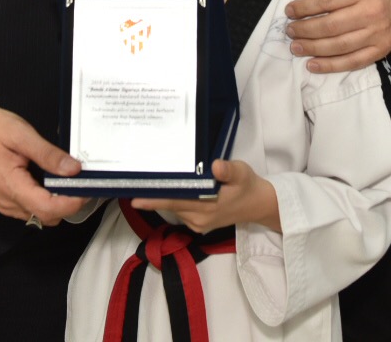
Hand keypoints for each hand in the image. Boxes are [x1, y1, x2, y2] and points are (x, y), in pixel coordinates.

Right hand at [0, 108, 86, 225]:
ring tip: (69, 180)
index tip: (87, 188)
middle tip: (82, 181)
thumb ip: (48, 154)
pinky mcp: (6, 200)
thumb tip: (73, 169)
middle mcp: (7, 201)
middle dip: (69, 203)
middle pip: (47, 216)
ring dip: (58, 203)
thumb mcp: (21, 134)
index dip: (72, 203)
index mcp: (10, 186)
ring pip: (40, 216)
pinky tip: (52, 182)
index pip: (48, 208)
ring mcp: (5, 203)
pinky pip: (31, 209)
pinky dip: (46, 200)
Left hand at [132, 159, 278, 233]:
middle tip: (132, 184)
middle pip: (170, 205)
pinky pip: (180, 211)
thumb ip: (228, 170)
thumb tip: (215, 166)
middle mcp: (199, 218)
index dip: (155, 199)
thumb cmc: (247, 186)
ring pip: (174, 209)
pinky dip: (173, 201)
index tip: (135, 198)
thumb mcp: (242, 172)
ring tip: (148, 182)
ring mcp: (198, 223)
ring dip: (162, 197)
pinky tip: (168, 189)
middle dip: (152, 196)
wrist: (258, 205)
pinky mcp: (198, 224)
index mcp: (207, 206)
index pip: (175, 201)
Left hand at [284, 0, 390, 71]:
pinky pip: (353, 62)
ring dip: (313, 48)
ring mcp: (378, 33)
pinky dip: (331, 66)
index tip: (289, 11)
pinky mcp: (381, 49)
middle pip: (331, 26)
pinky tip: (313, 64)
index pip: (328, 0)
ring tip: (296, 47)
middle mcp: (372, 11)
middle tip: (290, 31)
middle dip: (305, 30)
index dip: (305, 7)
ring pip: (339, 46)